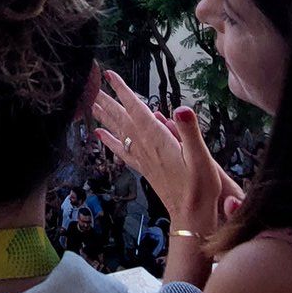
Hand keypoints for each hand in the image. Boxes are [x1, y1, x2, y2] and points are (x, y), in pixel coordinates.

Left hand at [92, 72, 241, 239]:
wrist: (192, 217)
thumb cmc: (201, 188)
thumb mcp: (202, 158)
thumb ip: (190, 132)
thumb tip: (181, 108)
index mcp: (157, 140)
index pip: (136, 109)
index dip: (123, 91)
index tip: (108, 75)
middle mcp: (146, 148)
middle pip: (121, 119)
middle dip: (106, 100)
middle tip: (89, 85)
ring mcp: (143, 159)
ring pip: (119, 132)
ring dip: (105, 117)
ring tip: (90, 104)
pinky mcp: (145, 169)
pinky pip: (122, 150)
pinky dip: (110, 140)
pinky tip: (100, 136)